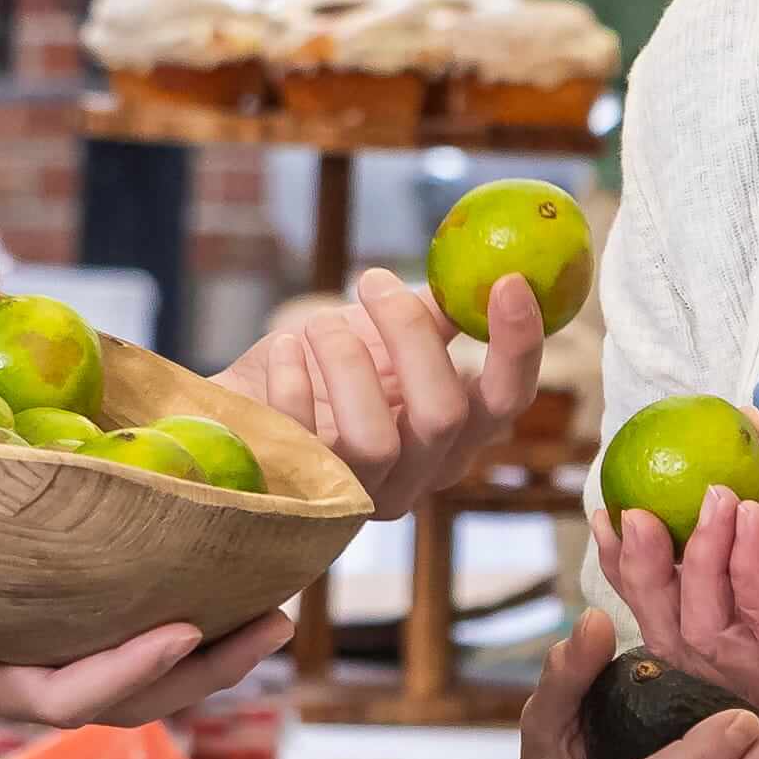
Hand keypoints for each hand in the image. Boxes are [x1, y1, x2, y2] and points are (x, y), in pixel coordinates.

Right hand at [0, 555, 284, 729]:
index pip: (62, 694)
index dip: (131, 669)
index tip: (192, 625)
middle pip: (119, 697)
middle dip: (202, 669)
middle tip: (279, 619)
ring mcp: (3, 657)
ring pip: (118, 672)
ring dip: (198, 649)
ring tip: (269, 607)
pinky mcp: (2, 626)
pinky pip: (93, 634)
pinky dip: (152, 615)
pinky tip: (194, 575)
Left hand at [226, 266, 553, 519]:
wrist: (241, 412)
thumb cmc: (319, 372)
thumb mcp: (382, 338)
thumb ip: (434, 314)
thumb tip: (480, 264)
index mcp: (452, 435)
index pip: (506, 402)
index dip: (517, 346)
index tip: (509, 281)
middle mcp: (416, 476)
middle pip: (443, 416)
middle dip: (409, 334)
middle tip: (373, 280)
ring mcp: (358, 494)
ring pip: (375, 438)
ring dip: (345, 359)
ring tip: (318, 324)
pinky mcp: (298, 492)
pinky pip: (304, 441)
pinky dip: (294, 381)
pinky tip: (286, 349)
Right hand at [602, 428, 758, 754]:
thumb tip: (740, 421)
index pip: (679, 612)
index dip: (636, 565)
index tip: (612, 502)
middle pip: (672, 634)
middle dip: (640, 572)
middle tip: (630, 506)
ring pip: (705, 635)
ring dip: (696, 559)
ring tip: (710, 493)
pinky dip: (746, 566)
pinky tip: (747, 512)